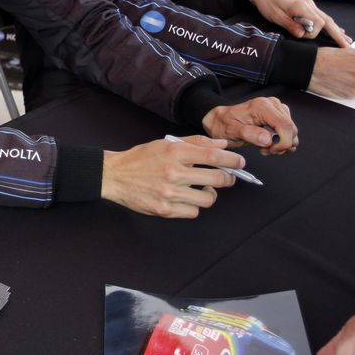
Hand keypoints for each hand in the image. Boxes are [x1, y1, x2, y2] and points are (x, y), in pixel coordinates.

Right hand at [101, 135, 242, 218]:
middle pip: (217, 179)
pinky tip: (186, 198)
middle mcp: (173, 172)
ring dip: (210, 193)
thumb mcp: (165, 144)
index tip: (239, 162)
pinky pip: (193, 211)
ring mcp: (169, 193)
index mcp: (174, 152)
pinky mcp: (164, 209)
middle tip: (227, 177)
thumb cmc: (140, 159)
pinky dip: (193, 205)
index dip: (232, 160)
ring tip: (203, 188)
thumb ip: (195, 143)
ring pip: (208, 198)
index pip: (213, 156)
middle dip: (228, 178)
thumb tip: (222, 145)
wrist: (114, 176)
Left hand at [201, 96, 296, 153]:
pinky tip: (268, 143)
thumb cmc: (224, 123)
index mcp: (262, 106)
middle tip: (265, 150)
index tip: (271, 150)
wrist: (220, 120)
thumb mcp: (233, 131)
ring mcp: (277, 109)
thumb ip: (251, 134)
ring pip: (292, 132)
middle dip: (281, 145)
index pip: (285, 126)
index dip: (283, 142)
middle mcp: (272, 105)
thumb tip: (268, 139)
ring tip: (264, 146)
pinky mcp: (279, 116)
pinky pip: (289, 132)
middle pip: (291, 129)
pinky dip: (281, 141)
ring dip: (281, 144)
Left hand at [245, 0, 348, 45]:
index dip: (313, 33)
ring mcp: (309, 4)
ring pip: (327, 18)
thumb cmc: (266, 2)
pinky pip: (322, 16)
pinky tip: (337, 29)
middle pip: (328, 21)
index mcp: (301, 7)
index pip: (318, 23)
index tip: (302, 35)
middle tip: (348, 46)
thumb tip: (303, 35)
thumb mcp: (275, 16)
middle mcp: (309, 5)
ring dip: (336, 30)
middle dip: (338, 34)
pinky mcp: (306, 5)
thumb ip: (290, 25)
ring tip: (346, 40)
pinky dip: (330, 24)